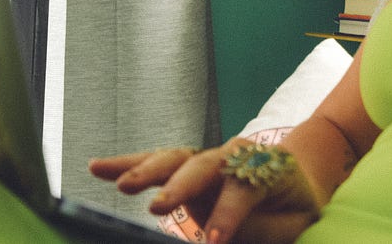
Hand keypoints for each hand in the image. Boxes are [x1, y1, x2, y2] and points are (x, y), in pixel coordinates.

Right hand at [89, 139, 321, 243]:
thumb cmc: (293, 208)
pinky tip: (97, 167)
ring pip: (175, 159)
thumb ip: (259, 232)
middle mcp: (234, 155)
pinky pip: (157, 163)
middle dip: (181, 186)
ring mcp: (208, 158)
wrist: (295, 179)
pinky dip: (128, 164)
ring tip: (121, 186)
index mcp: (268, 167)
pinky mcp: (186, 168)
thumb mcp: (291, 225)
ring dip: (146, 170)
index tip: (214, 241)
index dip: (228, 215)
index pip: (244, 187)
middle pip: (204, 165)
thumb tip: (216, 241)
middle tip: (160, 208)